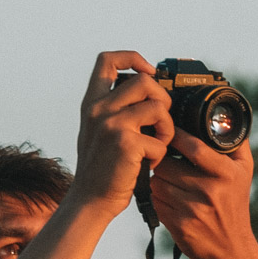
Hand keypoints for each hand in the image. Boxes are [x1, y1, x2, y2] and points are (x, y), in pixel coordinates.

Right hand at [71, 51, 173, 211]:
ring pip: (158, 108)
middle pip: (144, 81)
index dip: (132, 58)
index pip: (107, 60)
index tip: (148, 72)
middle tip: (160, 122)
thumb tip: (150, 94)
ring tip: (156, 146)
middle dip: (162, 99)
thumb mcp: (99, 131)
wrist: (91, 200)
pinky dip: (160, 155)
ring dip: (166, 129)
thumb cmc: (102, 169)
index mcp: (92, 102)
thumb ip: (116, 110)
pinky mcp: (126, 143)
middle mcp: (99, 109)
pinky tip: (148, 165)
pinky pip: (159, 141)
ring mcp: (112, 124)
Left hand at [148, 128, 255, 258]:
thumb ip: (237, 143)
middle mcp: (209, 191)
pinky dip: (157, 197)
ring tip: (167, 179)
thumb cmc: (235, 205)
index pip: (192, 146)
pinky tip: (168, 197)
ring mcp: (192, 209)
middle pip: (167, 164)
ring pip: (157, 181)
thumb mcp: (245, 172)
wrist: (230, 250)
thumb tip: (226, 115)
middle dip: (162, 160)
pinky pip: (155, 200)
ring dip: (157, 178)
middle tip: (163, 158)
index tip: (167, 129)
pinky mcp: (178, 224)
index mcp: (226, 173)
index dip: (174, 135)